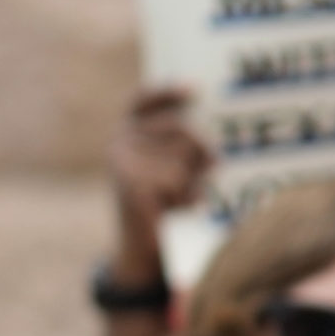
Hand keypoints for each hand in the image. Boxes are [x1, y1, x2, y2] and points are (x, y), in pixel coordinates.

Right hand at [108, 84, 212, 268]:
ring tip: (184, 195)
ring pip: (182, 158)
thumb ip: (185, 145)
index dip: (167, 91)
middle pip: (181, 128)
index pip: (144, 100)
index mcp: (128, 132)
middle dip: (204, 150)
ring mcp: (122, 162)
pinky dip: (187, 198)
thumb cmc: (166, 202)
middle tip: (212, 167)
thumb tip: (214, 143)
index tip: (195, 89)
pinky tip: (177, 208)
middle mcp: (120, 141)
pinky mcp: (130, 185)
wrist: (142, 246)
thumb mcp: (175, 169)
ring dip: (195, 180)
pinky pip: (176, 181)